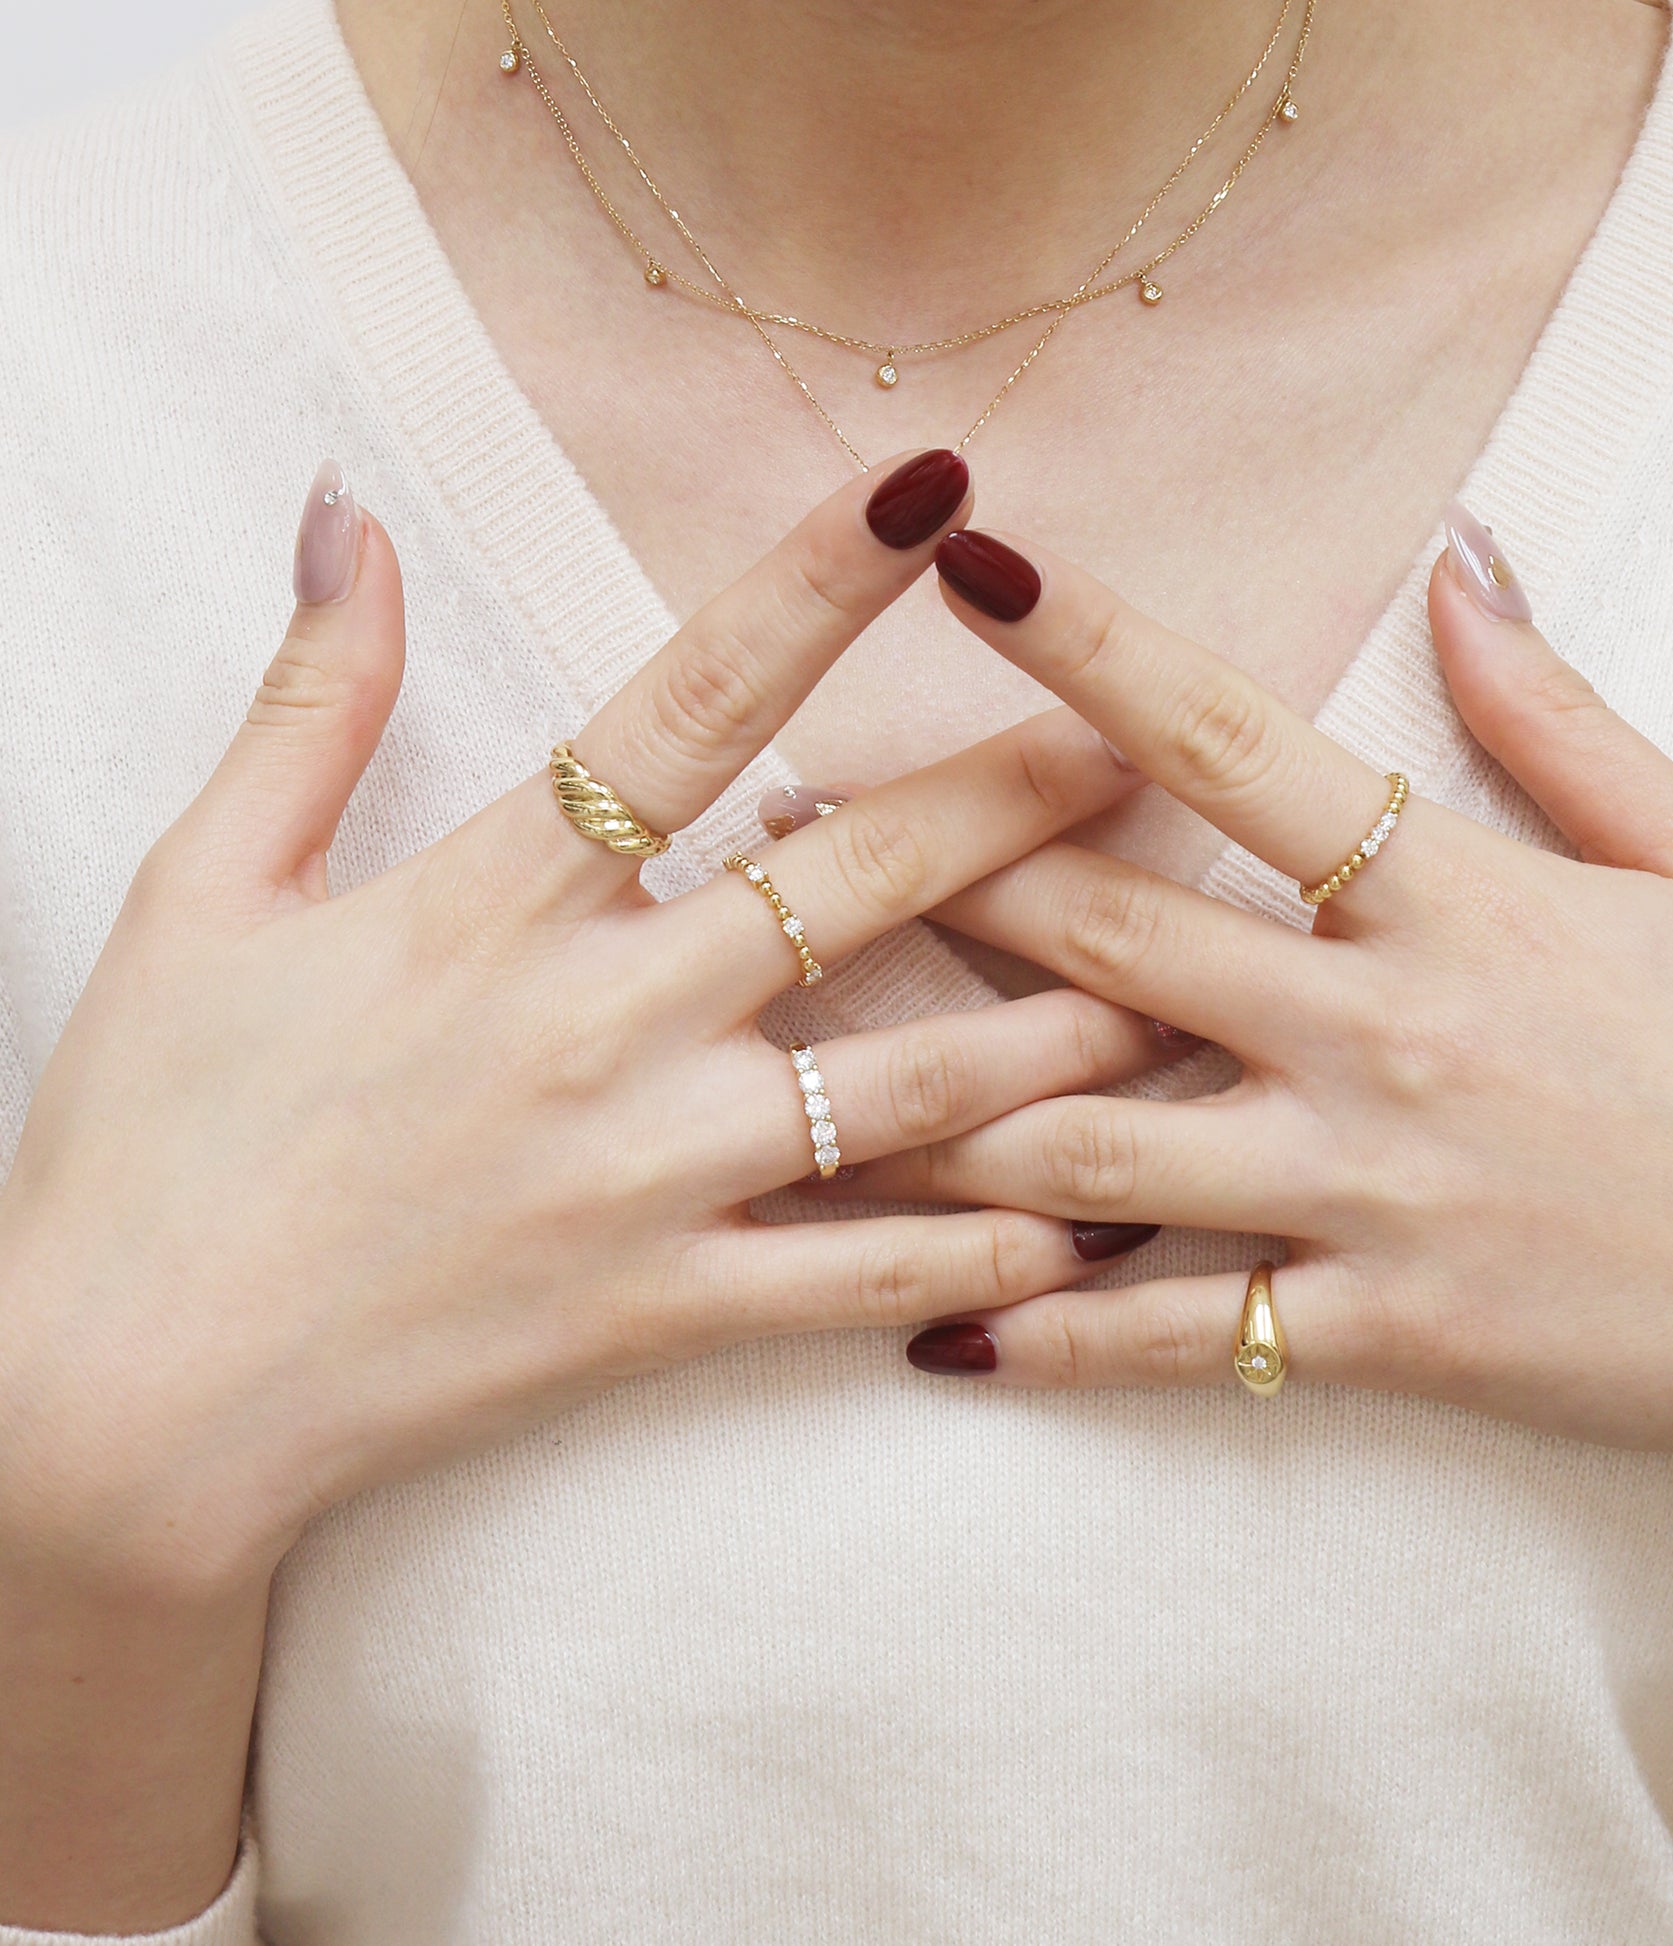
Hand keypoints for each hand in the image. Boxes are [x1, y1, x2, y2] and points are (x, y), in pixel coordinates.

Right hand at [0, 453, 1177, 1605]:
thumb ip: (308, 702)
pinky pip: (854, 1276)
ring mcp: (646, 1174)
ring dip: (1056, 1030)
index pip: (689, 704)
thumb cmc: (153, 1133)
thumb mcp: (197, 891)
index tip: (933, 494)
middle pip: (857, 884)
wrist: (122, 1398)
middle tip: (1153, 747)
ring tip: (1186, 987)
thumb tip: (352, 515)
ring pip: (903, 1084)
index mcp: (494, 899)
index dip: (817, 585)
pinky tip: (1089, 1226)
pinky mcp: (660, 1311)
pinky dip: (978, 1251)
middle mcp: (601, 1022)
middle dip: (1017, 801)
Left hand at [847, 512, 1672, 1573]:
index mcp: (1459, 900)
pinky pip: (1179, 1336)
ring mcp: (1369, 1194)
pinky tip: (931, 1327)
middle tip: (782, 828)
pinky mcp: (1384, 1334)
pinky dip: (1051, 1334)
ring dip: (935, 1108)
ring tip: (787, 1082)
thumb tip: (1461, 556)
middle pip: (1107, 936)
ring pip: (1097, 1142)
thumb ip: (1560, 715)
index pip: (1236, 742)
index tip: (970, 564)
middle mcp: (1382, 1036)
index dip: (1092, 647)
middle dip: (934, 872)